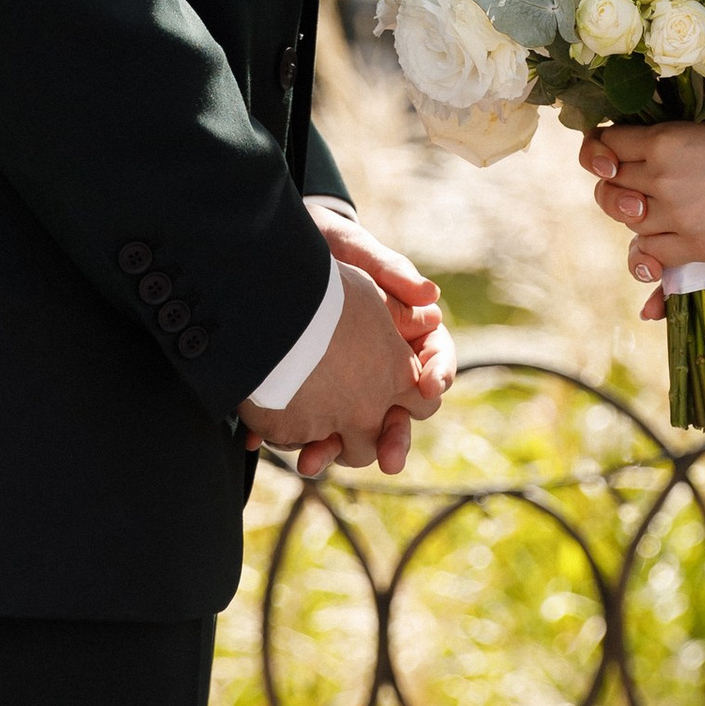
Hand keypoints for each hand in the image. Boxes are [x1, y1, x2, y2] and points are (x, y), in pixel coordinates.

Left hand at [271, 206, 456, 474]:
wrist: (278, 250)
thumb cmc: (329, 243)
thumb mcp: (356, 249)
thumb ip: (390, 271)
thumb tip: (431, 297)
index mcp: (405, 329)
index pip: (436, 359)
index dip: (438, 374)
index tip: (430, 386)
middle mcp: (379, 360)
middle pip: (399, 408)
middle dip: (394, 435)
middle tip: (391, 459)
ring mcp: (344, 379)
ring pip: (350, 426)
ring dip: (335, 449)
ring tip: (313, 462)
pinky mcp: (308, 386)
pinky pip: (305, 419)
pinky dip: (287, 434)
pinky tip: (267, 444)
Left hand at [581, 112, 704, 321]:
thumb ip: (681, 143)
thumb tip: (653, 152)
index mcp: (667, 138)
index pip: (606, 144)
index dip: (604, 151)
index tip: (612, 155)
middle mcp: (664, 177)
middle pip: (609, 187)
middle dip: (616, 187)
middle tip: (635, 188)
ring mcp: (681, 217)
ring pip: (629, 225)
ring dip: (639, 220)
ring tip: (659, 213)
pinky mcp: (702, 249)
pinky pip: (653, 259)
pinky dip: (650, 257)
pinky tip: (658, 253)